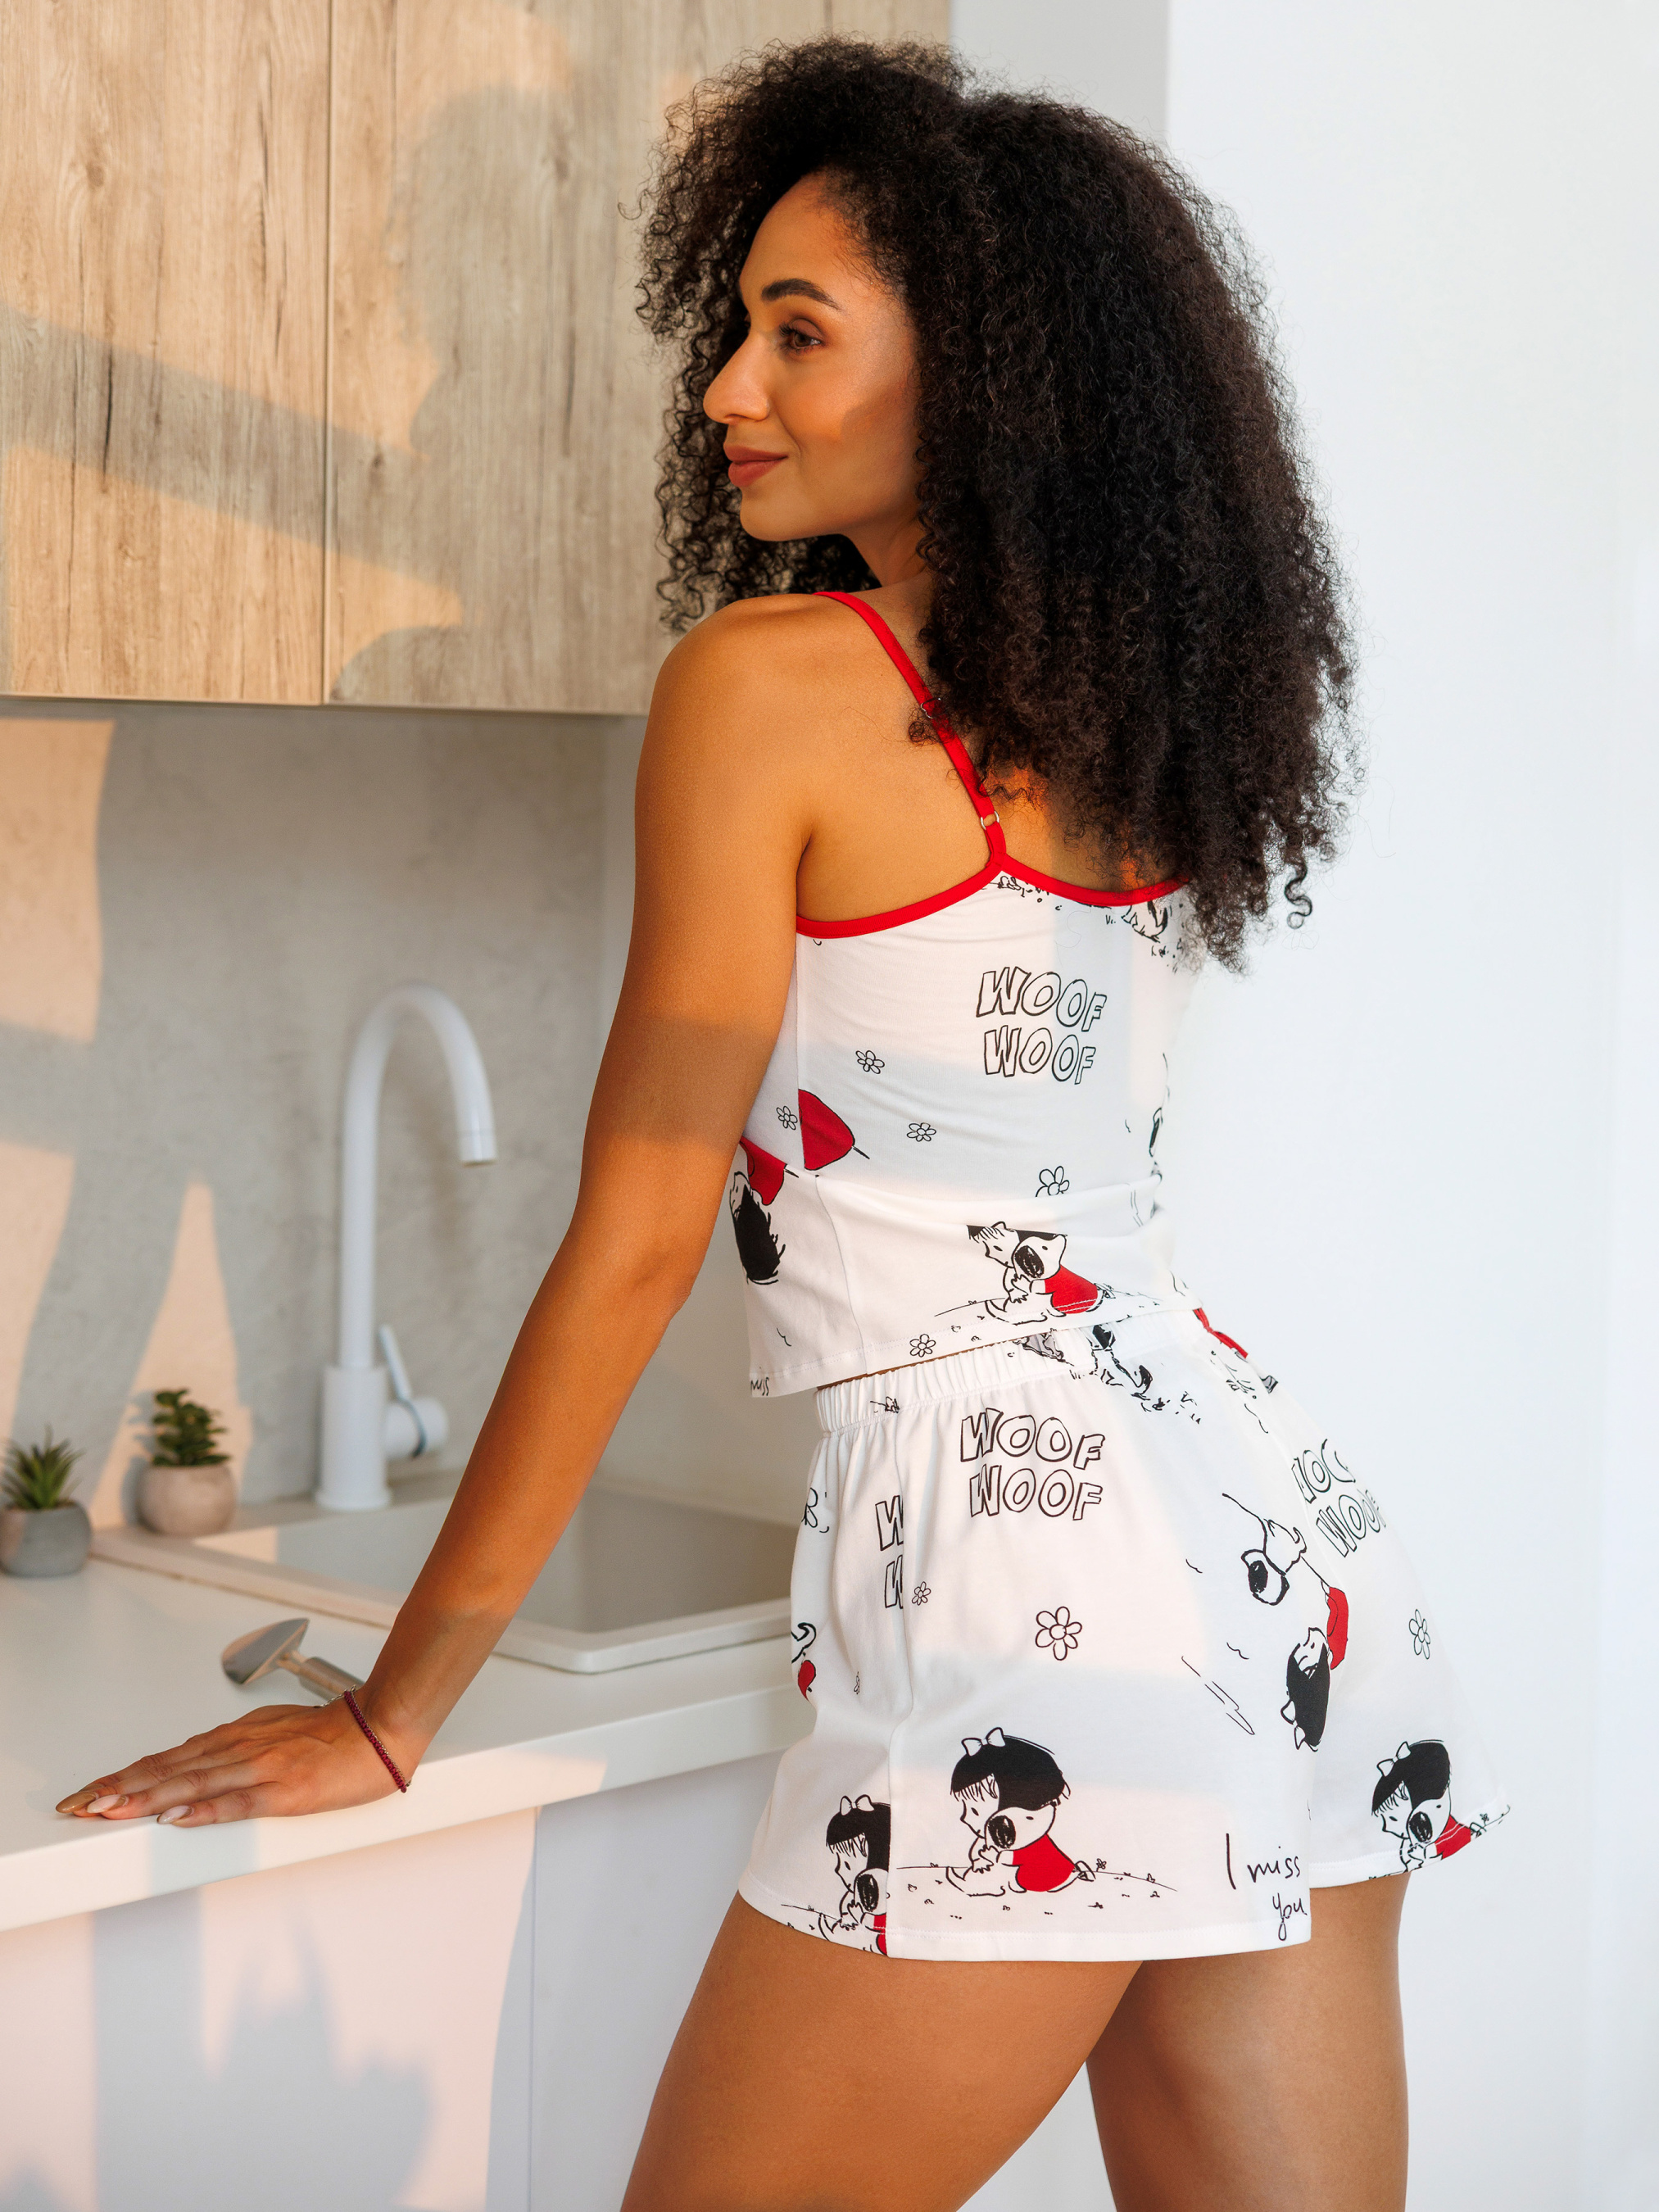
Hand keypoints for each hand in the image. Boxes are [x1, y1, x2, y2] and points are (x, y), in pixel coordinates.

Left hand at [54, 1697, 417, 1826]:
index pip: (169, 1759)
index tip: (92, 1792)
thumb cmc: (334, 1734)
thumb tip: (195, 1764)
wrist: (382, 1727)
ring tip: (110, 1810)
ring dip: (147, 1798)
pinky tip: (178, 1819)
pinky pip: (238, 1802)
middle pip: (169, 1770)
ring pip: (193, 1784)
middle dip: (120, 1789)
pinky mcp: (286, 1790)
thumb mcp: (274, 1732)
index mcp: (237, 1738)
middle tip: (81, 1805)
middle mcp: (242, 1749)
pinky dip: (205, 1810)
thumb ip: (234, 1749)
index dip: (127, 1776)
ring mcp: (262, 1768)